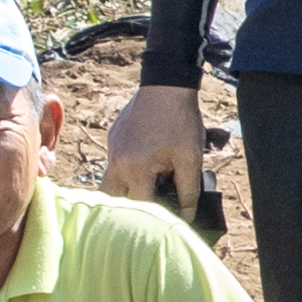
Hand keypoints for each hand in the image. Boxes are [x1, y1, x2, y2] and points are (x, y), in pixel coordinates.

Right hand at [106, 84, 212, 218]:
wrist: (167, 84)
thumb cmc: (180, 121)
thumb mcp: (190, 159)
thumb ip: (188, 192)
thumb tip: (187, 217)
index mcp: (134, 169)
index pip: (141, 205)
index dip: (157, 215)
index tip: (169, 218)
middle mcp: (116, 161)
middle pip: (113, 198)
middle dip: (129, 207)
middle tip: (150, 207)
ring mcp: (112, 148)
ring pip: (112, 180)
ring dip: (128, 187)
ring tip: (151, 185)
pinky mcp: (113, 137)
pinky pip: (115, 162)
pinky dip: (128, 169)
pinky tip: (148, 161)